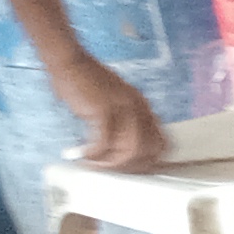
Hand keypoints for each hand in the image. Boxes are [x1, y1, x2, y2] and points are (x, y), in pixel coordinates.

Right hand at [50, 51, 164, 172]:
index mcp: (145, 107)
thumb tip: (126, 150)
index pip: (162, 143)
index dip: (151, 161)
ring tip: (95, 165)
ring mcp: (123, 109)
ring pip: (129, 151)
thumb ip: (126, 121)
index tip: (134, 170)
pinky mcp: (103, 111)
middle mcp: (138, 108)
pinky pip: (104, 143)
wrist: (70, 62)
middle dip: (130, 167)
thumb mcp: (116, 101)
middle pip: (149, 151)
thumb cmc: (88, 83)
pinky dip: (94, 154)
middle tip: (112, 171)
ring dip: (112, 164)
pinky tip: (83, 155)